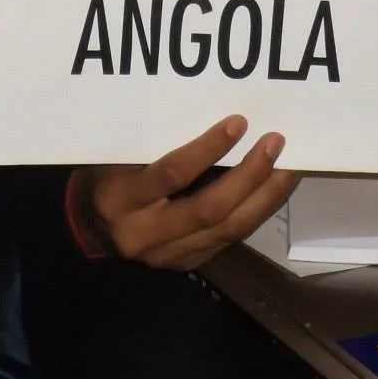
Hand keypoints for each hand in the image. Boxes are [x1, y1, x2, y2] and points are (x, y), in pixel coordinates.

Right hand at [70, 117, 301, 270]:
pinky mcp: (188, 263)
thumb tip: (208, 115)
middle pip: (209, 210)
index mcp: (120, 200)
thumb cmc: (103, 178)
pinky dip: (257, 211)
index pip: (171, 175)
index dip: (207, 149)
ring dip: (264, 196)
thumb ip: (152, 144)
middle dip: (248, 176)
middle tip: (274, 143)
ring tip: (289, 166)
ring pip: (228, 229)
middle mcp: (145, 235)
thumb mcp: (114, 157)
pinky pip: (230, 238)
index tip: (238, 123)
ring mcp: (169, 255)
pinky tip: (274, 189)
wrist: (88, 229)